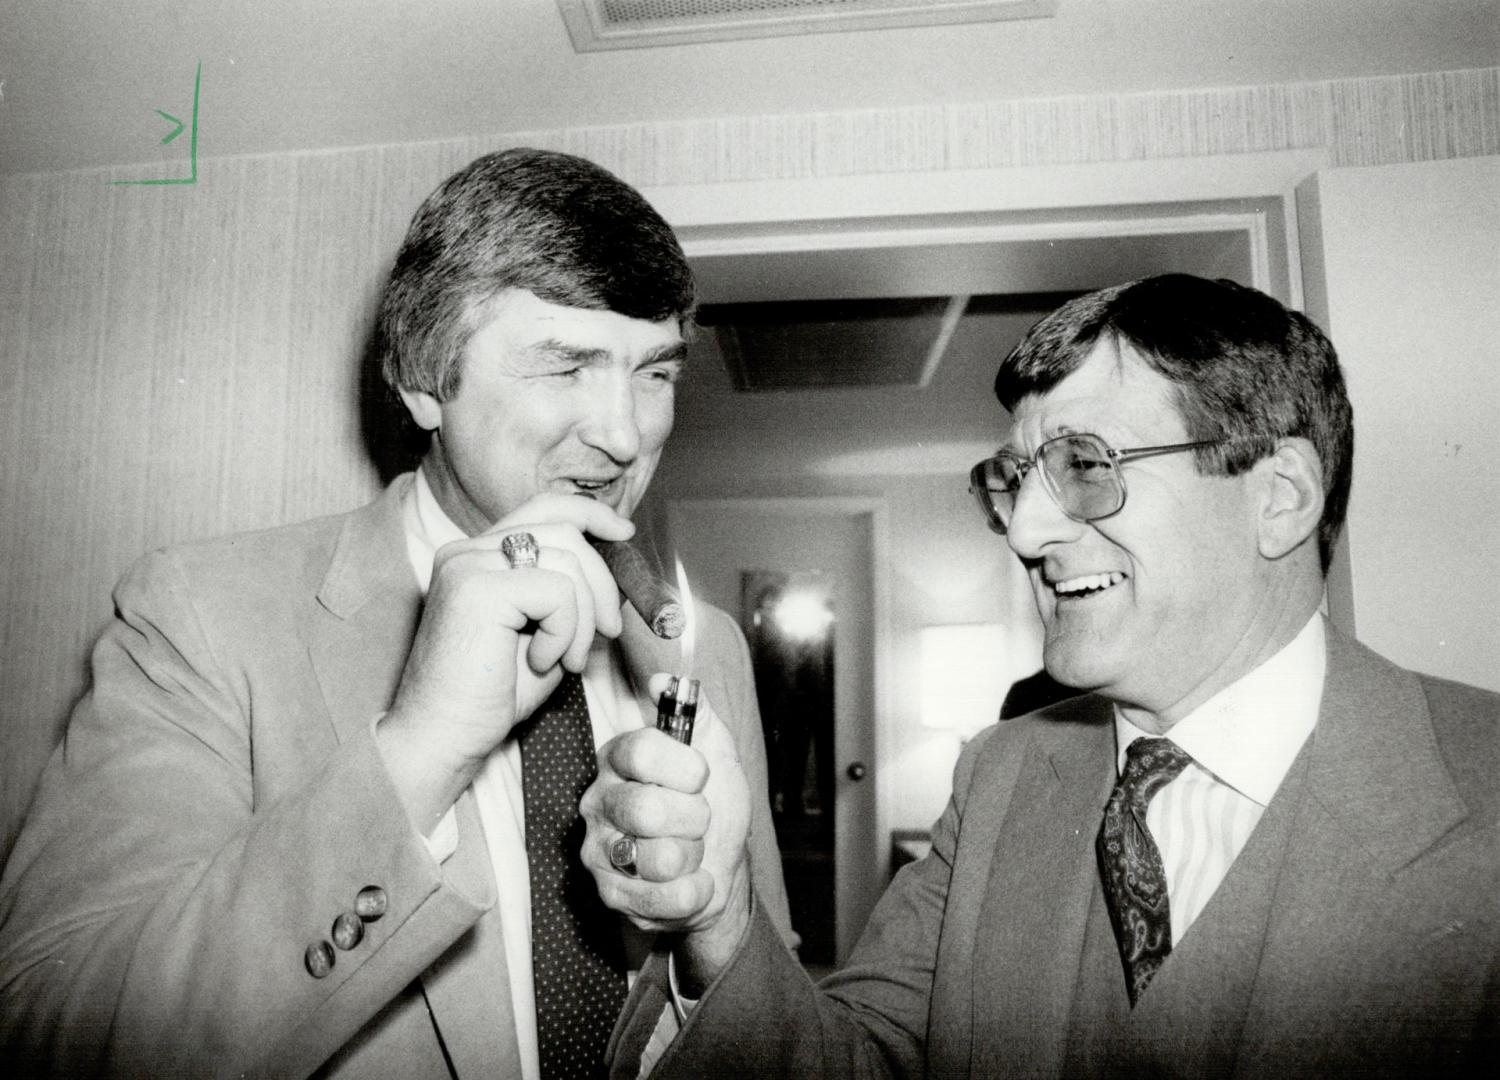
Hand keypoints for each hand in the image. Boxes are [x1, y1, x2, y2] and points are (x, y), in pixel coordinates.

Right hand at [378, 495, 632, 831]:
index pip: (543, 508)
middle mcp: (467, 551)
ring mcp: (468, 565)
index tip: (624, 533)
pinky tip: (542, 661)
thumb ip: (569, 596)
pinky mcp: (477, 588)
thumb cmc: (491, 695)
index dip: (590, 515)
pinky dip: (565, 631)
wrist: (444, 737)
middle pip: (563, 529)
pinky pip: (557, 592)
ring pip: (567, 561)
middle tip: (609, 630)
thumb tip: (614, 573)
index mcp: (478, 556)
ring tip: (565, 659)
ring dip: (583, 618)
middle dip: (603, 580)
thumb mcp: (544, 633)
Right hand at [580, 676, 752, 991]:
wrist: (721, 866)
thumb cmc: (713, 804)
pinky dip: (694, 892)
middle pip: (647, 809)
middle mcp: (599, 801)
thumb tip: (664, 679)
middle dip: (694, 819)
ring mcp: (599, 850)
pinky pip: (664, 898)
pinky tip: (690, 881)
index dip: (684, 767)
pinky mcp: (610, 895)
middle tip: (698, 820)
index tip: (701, 776)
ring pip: (659, 858)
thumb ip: (695, 710)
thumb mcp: (716, 750)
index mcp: (619, 758)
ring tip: (689, 851)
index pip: (641, 751)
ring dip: (694, 857)